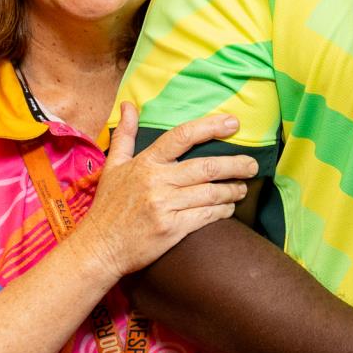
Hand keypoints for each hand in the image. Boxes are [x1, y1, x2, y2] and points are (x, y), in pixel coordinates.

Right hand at [76, 103, 257, 280]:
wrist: (99, 248)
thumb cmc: (108, 206)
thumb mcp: (113, 166)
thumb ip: (125, 135)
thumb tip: (128, 105)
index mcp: (146, 163)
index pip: (182, 136)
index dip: (210, 127)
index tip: (233, 123)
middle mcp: (157, 182)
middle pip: (207, 167)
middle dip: (236, 165)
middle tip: (252, 164)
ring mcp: (165, 206)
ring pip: (211, 193)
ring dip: (232, 190)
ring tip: (242, 188)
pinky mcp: (172, 229)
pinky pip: (206, 216)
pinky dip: (222, 211)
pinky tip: (228, 208)